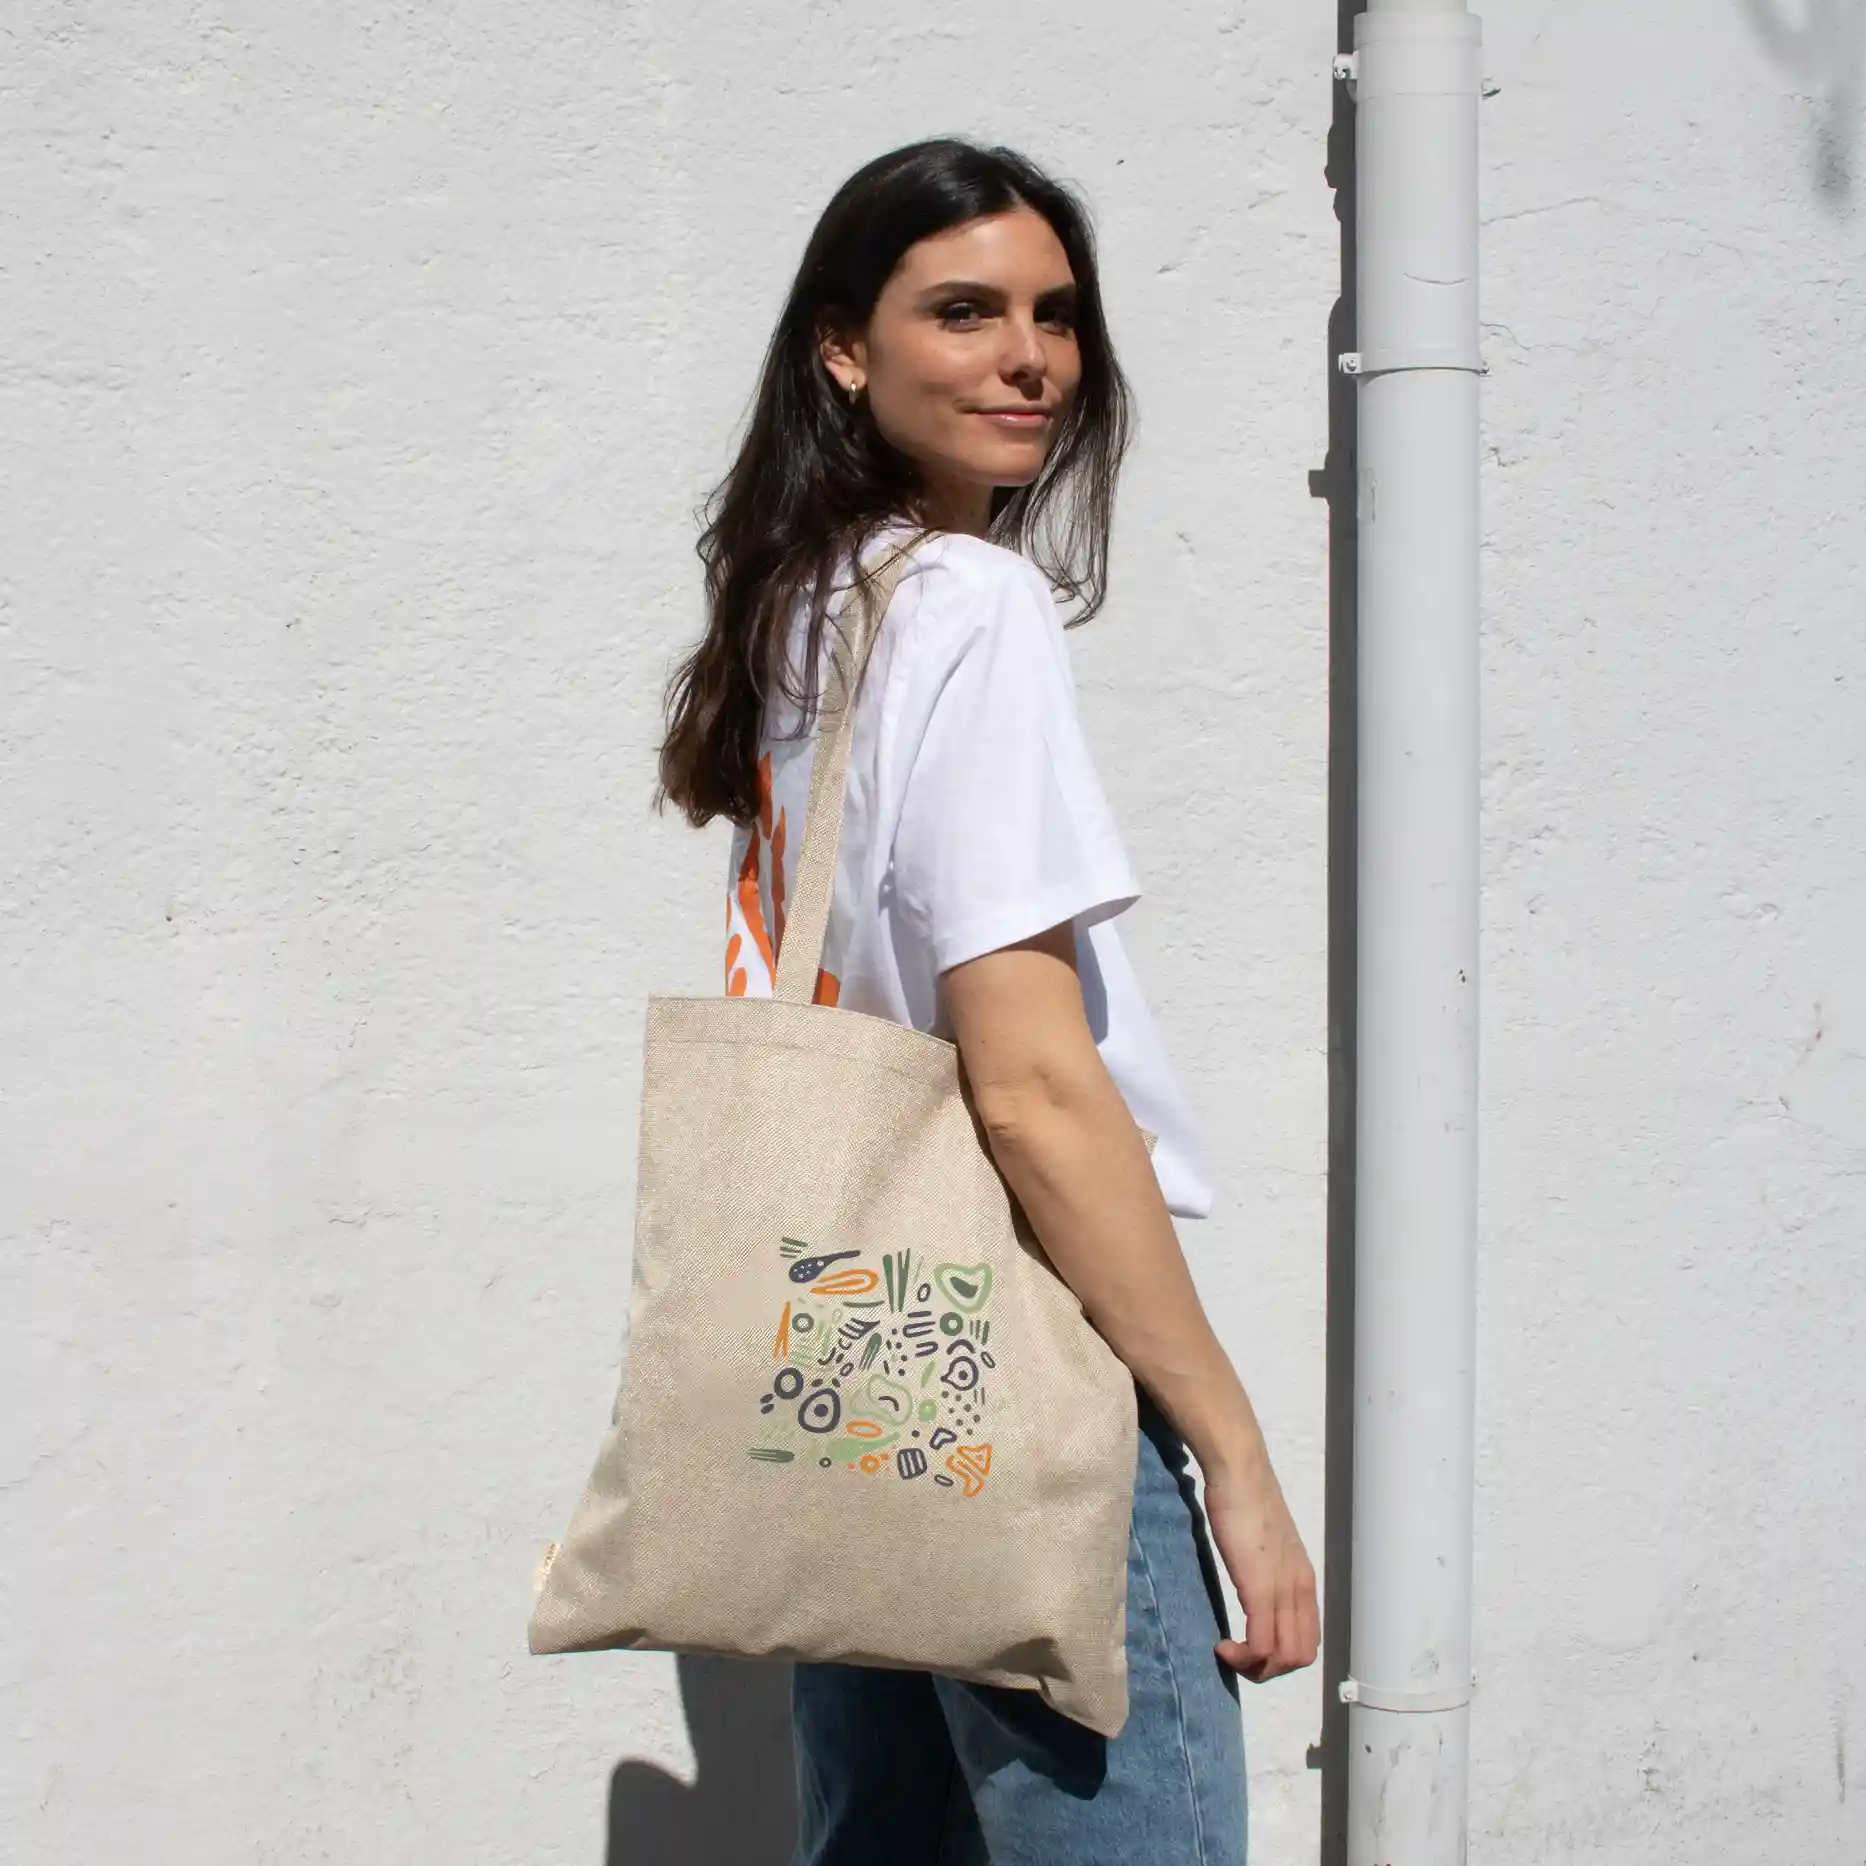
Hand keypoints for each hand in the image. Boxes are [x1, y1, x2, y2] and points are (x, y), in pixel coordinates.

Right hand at [1202, 1465, 1318, 1682]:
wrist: (1239, 1472)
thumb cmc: (1244, 1499)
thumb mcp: (1265, 1544)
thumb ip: (1267, 1568)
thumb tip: (1255, 1582)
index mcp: (1304, 1580)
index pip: (1308, 1639)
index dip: (1280, 1655)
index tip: (1250, 1645)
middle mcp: (1301, 1589)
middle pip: (1300, 1656)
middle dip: (1268, 1669)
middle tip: (1238, 1656)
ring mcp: (1283, 1590)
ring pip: (1285, 1658)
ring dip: (1255, 1668)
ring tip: (1229, 1653)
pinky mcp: (1260, 1589)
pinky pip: (1261, 1644)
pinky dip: (1243, 1657)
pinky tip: (1223, 1646)